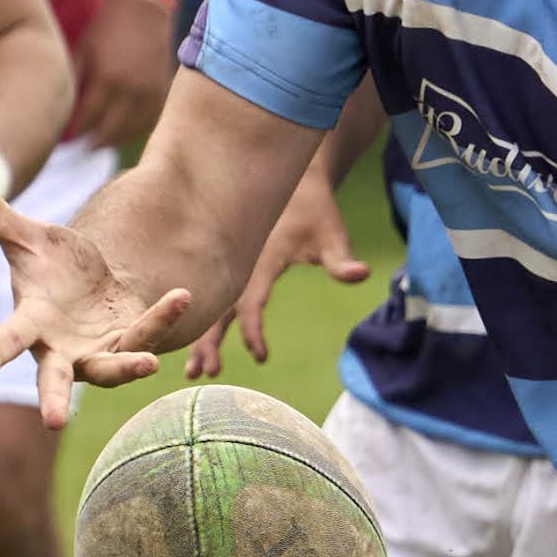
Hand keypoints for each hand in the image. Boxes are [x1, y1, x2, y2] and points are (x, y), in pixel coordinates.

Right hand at [0, 184, 193, 424]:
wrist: (91, 279)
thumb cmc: (50, 263)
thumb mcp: (27, 237)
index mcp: (31, 321)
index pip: (9, 338)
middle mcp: (61, 347)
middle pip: (54, 379)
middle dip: (53, 400)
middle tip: (53, 423)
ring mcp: (96, 351)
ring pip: (111, 369)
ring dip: (128, 367)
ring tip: (148, 364)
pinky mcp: (128, 343)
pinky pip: (146, 334)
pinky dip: (162, 317)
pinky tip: (179, 295)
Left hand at [65, 0, 178, 151]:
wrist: (144, 9)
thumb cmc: (108, 27)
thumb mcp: (83, 49)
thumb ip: (75, 80)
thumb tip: (66, 109)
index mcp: (108, 79)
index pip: (88, 118)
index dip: (76, 132)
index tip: (67, 140)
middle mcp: (131, 91)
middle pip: (110, 131)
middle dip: (94, 143)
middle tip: (83, 149)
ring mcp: (150, 93)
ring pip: (131, 131)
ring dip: (115, 140)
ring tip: (101, 144)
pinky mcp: (163, 91)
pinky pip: (149, 121)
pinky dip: (135, 130)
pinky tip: (123, 131)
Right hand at [188, 160, 366, 377]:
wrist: (294, 183)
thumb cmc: (315, 210)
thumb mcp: (332, 233)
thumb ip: (341, 260)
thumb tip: (361, 274)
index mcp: (260, 260)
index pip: (250, 300)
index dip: (253, 329)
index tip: (261, 355)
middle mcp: (240, 267)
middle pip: (218, 309)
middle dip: (210, 342)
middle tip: (208, 373)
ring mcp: (233, 269)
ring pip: (210, 309)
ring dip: (201, 339)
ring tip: (194, 373)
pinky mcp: (233, 271)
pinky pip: (213, 300)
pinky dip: (201, 324)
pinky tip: (195, 348)